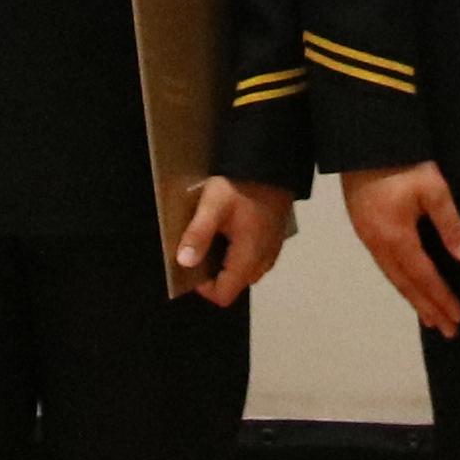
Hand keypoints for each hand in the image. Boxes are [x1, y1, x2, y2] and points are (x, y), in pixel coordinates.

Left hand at [172, 177, 292, 305]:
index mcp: (249, 258)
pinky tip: (231, 229)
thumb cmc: (243, 184)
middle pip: (234, 285)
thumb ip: (198, 235)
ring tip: (215, 237)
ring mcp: (272, 250)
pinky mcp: (275, 238)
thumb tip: (184, 262)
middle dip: (214, 274)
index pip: (224, 295)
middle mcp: (264, 260)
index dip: (204, 288)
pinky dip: (240, 252)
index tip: (193, 264)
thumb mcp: (213, 205)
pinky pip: (255, 257)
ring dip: (227, 263)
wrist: (272, 165)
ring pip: (245, 272)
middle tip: (201, 247)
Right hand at [346, 162, 459, 336]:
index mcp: (395, 237)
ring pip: (392, 276)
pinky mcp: (363, 225)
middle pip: (405, 284)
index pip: (424, 277)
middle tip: (447, 330)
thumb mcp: (433, 189)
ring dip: (412, 298)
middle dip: (427, 308)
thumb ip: (451, 225)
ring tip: (429, 316)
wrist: (363, 137)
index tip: (457, 318)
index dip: (441, 298)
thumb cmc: (402, 161)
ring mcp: (367, 235)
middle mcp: (377, 243)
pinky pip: (385, 264)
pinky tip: (407, 282)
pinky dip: (400, 280)